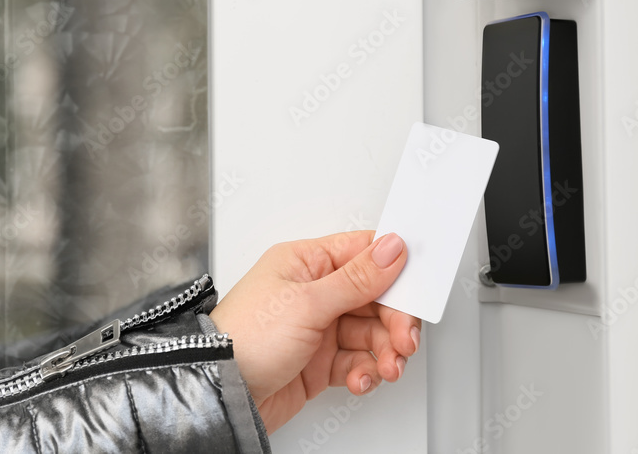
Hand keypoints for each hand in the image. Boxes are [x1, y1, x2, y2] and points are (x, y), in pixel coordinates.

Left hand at [208, 230, 421, 432]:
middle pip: (373, 298)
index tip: (417, 290)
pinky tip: (362, 378)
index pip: (362, 255)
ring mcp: (315, 327)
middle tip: (403, 341)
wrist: (220, 390)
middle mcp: (311, 292)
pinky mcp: (317, 361)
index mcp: (305, 263)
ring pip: (369, 332)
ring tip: (385, 366)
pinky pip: (356, 360)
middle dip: (393, 321)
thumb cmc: (244, 337)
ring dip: (383, 351)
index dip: (394, 272)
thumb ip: (356, 279)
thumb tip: (390, 248)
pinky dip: (365, 371)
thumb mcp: (306, 303)